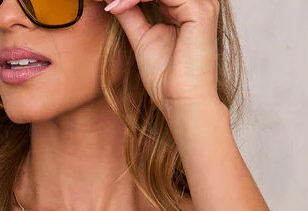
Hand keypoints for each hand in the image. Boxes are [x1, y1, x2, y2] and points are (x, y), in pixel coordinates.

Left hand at [101, 0, 220, 115]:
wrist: (180, 102)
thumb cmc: (166, 80)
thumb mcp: (141, 38)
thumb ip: (131, 13)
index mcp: (187, 7)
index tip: (105, 1)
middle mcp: (198, 1)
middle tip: (105, 0)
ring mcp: (202, 3)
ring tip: (110, 4)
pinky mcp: (200, 10)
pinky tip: (119, 6)